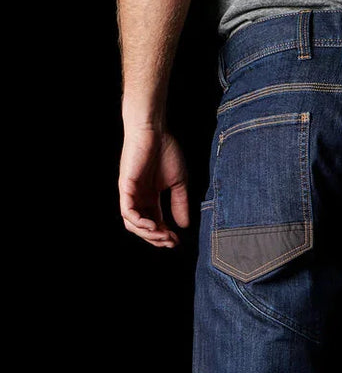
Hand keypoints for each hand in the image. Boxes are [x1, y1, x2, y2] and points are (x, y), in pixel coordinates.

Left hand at [119, 126, 189, 247]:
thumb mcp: (179, 183)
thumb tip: (184, 226)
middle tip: (171, 242)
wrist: (154, 130)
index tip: (177, 241)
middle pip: (143, 228)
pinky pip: (128, 213)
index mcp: (150, 197)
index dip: (164, 235)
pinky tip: (154, 226)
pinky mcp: (125, 187)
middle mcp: (138, 198)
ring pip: (133, 224)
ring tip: (164, 236)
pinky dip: (140, 223)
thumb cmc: (165, 151)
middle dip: (157, 239)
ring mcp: (130, 193)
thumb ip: (180, 204)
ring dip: (149, 234)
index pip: (154, 223)